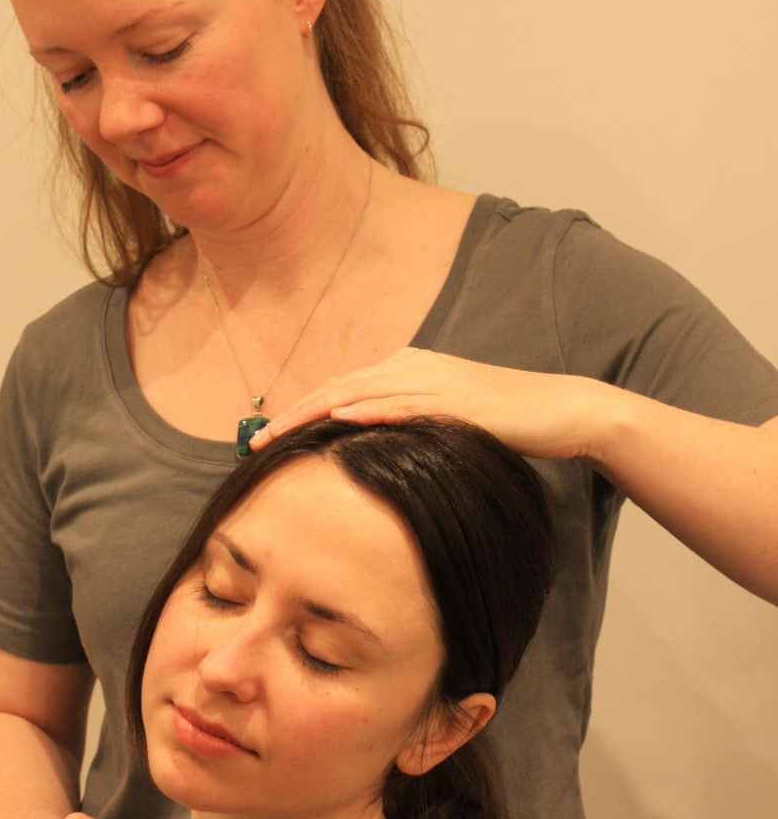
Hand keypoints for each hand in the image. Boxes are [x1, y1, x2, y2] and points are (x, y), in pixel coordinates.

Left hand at [251, 348, 607, 461]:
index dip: (304, 410)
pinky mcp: (454, 398)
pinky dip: (366, 410)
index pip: (344, 388)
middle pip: (340, 387)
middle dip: (295, 414)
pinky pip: (401, 403)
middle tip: (256, 442)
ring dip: (315, 413)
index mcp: (411, 369)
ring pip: (359, 392)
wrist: (561, 410)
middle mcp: (415, 367)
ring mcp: (434, 380)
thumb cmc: (510, 422)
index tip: (271, 436)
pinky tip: (338, 419)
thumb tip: (380, 451)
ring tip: (278, 435)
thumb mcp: (451, 421)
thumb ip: (415, 426)